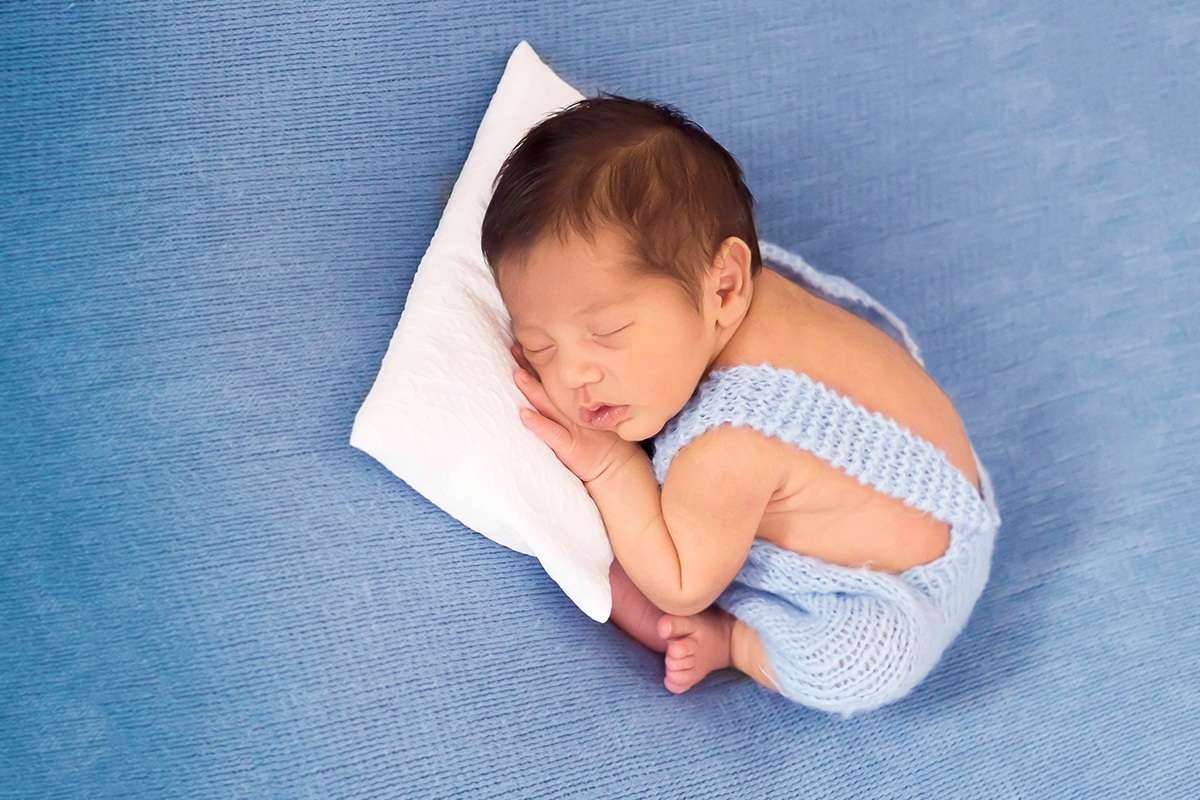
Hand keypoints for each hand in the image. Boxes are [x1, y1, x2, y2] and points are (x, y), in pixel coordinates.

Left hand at [510, 344, 637, 483]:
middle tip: (514, 349)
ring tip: (517, 374)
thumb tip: (559, 381)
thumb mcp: (591, 415)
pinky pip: (552, 433)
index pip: (555, 379)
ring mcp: (572, 428)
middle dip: (531, 367)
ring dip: (532, 389)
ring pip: (548, 405)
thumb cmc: (602, 442)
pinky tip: (524, 414)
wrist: (617, 466)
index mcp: (577, 403)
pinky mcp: (570, 446)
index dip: (539, 363)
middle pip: (548, 385)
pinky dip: (538, 424)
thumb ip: (578, 400)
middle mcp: (573, 411)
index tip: (523, 345)